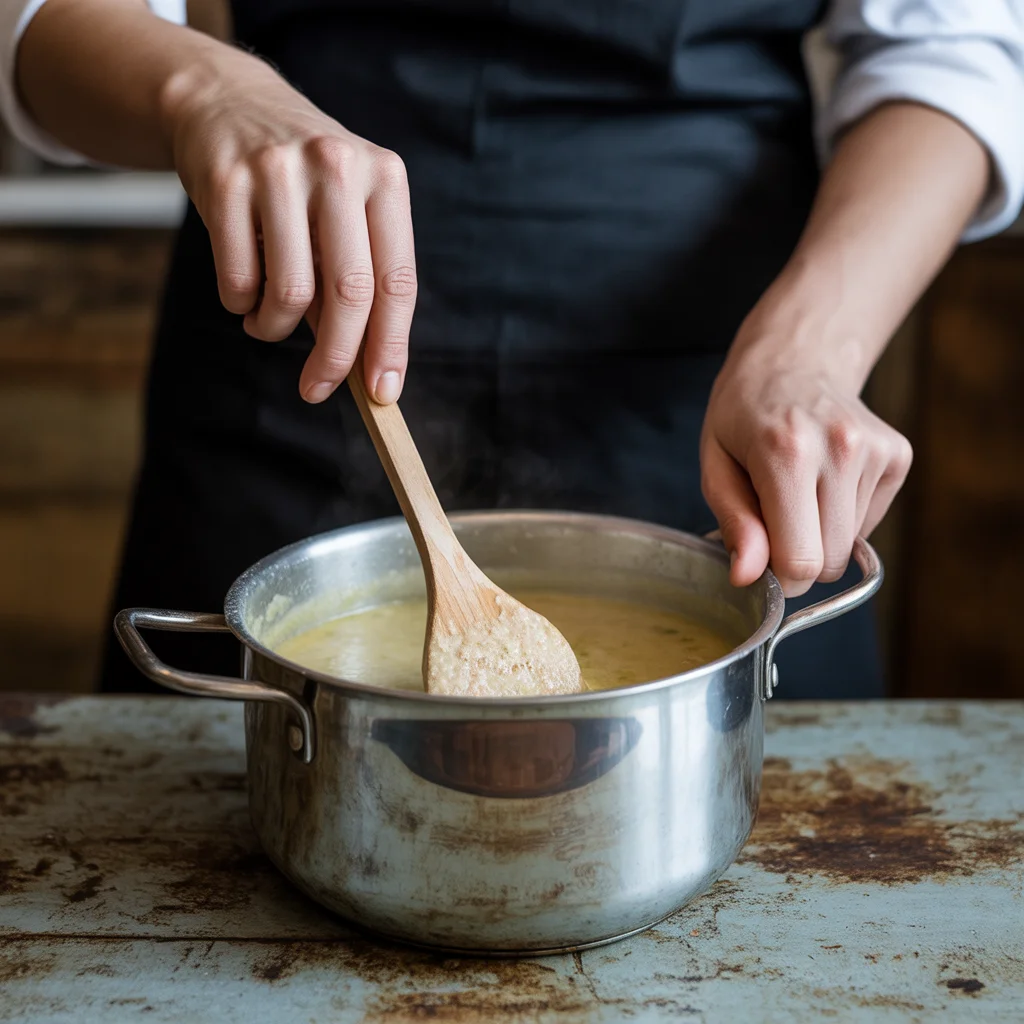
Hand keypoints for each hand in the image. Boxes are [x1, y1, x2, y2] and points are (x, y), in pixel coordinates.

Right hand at [162, 52, 414, 403]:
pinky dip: (240, 305)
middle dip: (334, 358)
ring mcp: (279, 171)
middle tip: (316, 389)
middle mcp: (338, 168)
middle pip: (349, 294)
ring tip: (266, 321)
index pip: (397, 281)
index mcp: (384, 179)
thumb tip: (365, 369)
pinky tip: (243, 292)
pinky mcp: (225, 181)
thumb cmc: (303, 181)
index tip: (381, 392)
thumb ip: (362, 277)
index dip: (391, 345)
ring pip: (289, 293)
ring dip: (275, 328)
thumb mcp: (348, 209)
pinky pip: (238, 279)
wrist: (227, 103)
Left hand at [700, 319, 912, 596]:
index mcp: (786, 453)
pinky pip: (870, 523)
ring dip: (822, 534)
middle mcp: (839, 449)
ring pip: (852, 546)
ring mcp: (875, 450)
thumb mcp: (716, 465)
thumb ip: (734, 523)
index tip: (762, 559)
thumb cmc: (744, 416)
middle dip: (800, 556)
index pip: (801, 560)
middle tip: (775, 518)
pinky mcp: (897, 455)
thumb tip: (747, 577)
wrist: (794, 359)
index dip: (779, 576)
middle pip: (830, 561)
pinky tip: (824, 478)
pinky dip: (845, 515)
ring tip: (799, 488)